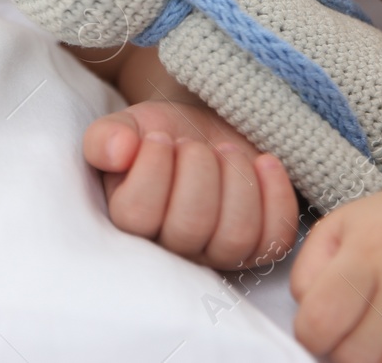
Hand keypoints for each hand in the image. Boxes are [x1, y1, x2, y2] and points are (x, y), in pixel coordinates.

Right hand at [84, 99, 298, 269]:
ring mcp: (219, 253)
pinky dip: (275, 194)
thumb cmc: (161, 134)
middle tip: (194, 145)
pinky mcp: (261, 246)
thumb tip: (116, 151)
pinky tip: (263, 161)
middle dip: (198, 171)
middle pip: (189, 228)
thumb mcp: (127, 126)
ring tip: (226, 151)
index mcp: (129, 223)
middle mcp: (173, 248)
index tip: (160, 137)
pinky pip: (276, 237)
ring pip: (235, 236)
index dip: (152, 169)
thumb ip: (105, 137)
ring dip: (236, 180)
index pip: (136, 215)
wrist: (203, 133)